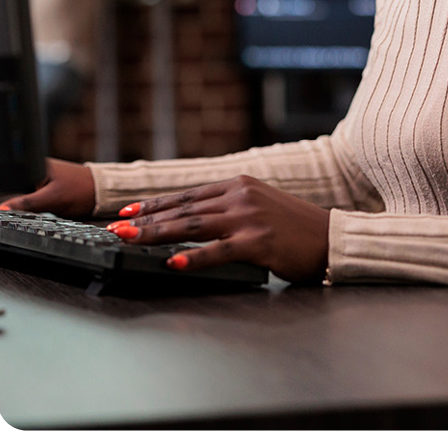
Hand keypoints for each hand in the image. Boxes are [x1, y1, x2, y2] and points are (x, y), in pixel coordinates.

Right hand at [0, 158, 95, 218]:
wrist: (101, 193)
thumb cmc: (81, 191)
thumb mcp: (50, 200)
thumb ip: (26, 204)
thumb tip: (2, 209)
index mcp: (35, 165)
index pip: (12, 182)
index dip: (8, 199)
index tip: (9, 211)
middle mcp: (37, 169)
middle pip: (17, 190)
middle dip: (20, 204)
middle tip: (40, 207)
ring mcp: (42, 178)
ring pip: (25, 197)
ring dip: (29, 206)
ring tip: (46, 205)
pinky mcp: (47, 187)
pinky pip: (34, 200)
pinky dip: (36, 207)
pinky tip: (47, 207)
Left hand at [108, 175, 329, 283]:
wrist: (329, 237)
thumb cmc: (294, 227)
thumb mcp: (259, 206)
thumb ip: (229, 207)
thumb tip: (193, 217)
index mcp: (239, 185)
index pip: (187, 194)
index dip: (155, 203)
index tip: (129, 211)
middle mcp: (240, 196)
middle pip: (184, 209)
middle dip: (147, 220)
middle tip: (118, 228)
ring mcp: (249, 218)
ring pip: (193, 226)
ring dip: (158, 234)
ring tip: (132, 240)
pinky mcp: (258, 242)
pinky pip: (218, 251)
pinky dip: (192, 257)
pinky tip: (172, 261)